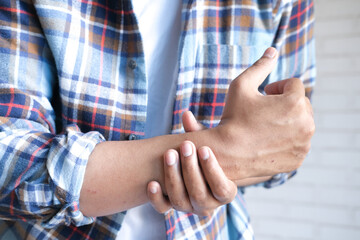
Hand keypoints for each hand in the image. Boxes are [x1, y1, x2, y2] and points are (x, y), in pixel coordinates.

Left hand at [147, 140, 236, 215]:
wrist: (194, 167)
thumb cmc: (204, 153)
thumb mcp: (206, 143)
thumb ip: (198, 132)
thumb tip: (186, 115)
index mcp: (224, 192)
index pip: (222, 189)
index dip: (213, 170)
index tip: (204, 148)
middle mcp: (208, 205)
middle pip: (199, 194)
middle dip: (191, 168)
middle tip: (185, 145)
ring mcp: (189, 207)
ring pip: (180, 201)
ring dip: (173, 177)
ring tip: (169, 154)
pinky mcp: (172, 206)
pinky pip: (163, 208)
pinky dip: (156, 198)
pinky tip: (152, 183)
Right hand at [214, 47, 314, 179]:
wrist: (227, 153)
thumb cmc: (233, 118)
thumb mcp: (241, 86)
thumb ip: (260, 66)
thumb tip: (272, 50)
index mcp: (295, 103)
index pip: (294, 85)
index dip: (278, 87)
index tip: (264, 94)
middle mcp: (306, 124)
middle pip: (302, 104)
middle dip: (285, 103)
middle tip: (265, 110)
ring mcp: (304, 144)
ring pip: (301, 124)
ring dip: (288, 120)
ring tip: (266, 125)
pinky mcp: (298, 159)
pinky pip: (298, 143)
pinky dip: (288, 139)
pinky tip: (268, 140)